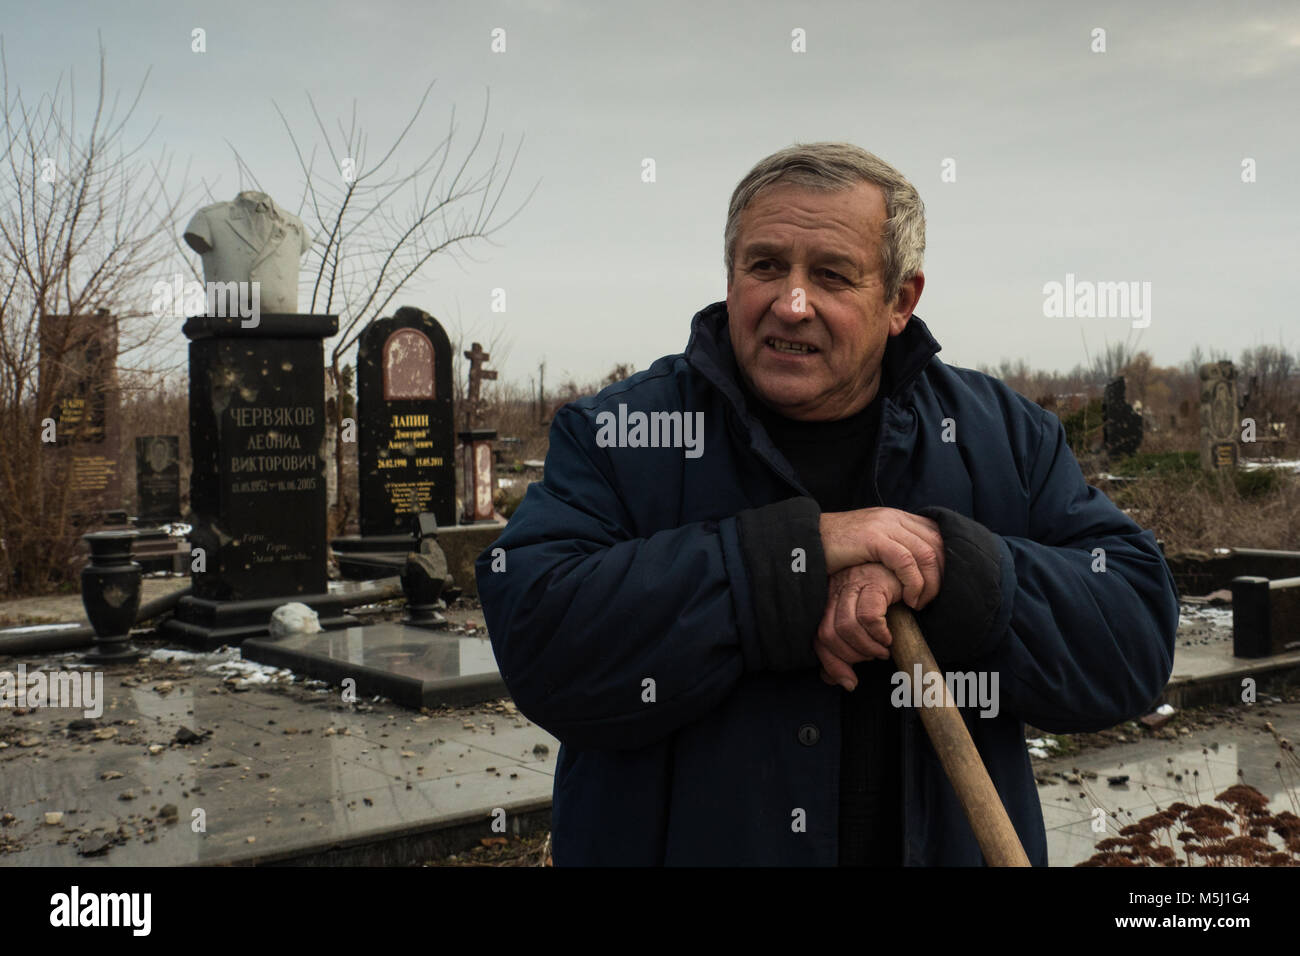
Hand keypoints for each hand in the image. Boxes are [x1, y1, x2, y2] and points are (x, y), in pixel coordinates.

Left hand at [815, 562, 904, 691]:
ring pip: (847, 627)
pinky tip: (889, 638)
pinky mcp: (874, 581)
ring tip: (883, 650)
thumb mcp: (867, 628)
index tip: (849, 681)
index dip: (832, 664)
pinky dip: (879, 634)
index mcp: (830, 600)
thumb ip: (851, 652)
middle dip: (852, 656)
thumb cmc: (892, 604)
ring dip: (868, 647)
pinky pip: (869, 616)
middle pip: (829, 634)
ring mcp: (853, 583)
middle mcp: (837, 589)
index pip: (819, 637)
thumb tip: (845, 682)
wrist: (915, 574)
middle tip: (873, 658)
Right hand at [818, 508, 944, 608]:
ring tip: (919, 603)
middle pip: (937, 544)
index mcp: (895, 517)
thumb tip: (914, 570)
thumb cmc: (834, 551)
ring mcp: (885, 525)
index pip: (936, 535)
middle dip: (941, 575)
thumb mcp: (868, 547)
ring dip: (929, 583)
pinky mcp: (874, 538)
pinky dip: (914, 582)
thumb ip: (891, 550)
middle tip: (931, 600)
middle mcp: (894, 517)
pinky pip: (906, 561)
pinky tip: (908, 598)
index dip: (944, 563)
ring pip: (926, 553)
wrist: (804, 541)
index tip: (937, 587)